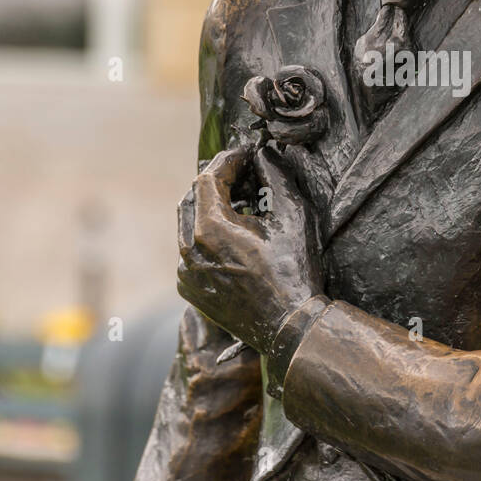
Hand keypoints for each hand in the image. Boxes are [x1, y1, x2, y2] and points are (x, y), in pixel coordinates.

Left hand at [177, 143, 322, 366]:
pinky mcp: (189, 289)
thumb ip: (274, 175)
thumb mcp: (292, 215)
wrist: (290, 326)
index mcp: (210, 229)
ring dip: (209, 210)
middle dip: (216, 182)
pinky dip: (205, 239)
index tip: (247, 154)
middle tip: (243, 175)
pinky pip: (190, 252)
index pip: (207, 178)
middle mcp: (189, 250)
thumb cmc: (294, 270)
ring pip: (187, 226)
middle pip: (192, 198)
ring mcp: (186, 272)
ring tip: (240, 205)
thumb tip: (263, 154)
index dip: (228, 160)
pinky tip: (233, 239)